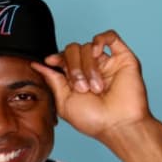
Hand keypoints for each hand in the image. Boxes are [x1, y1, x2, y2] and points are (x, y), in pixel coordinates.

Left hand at [31, 30, 150, 140]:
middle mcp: (91, 69)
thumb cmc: (93, 120)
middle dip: (73, 67)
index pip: (63, 58)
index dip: (56, 58)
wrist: (117, 125)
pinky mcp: (123, 58)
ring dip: (87, 66)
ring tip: (94, 87)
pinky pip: (110, 36)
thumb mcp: (64, 101)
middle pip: (73, 50)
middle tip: (80, 87)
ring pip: (88, 46)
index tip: (50, 62)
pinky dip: (100, 40)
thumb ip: (52, 80)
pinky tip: (97, 53)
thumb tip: (37, 65)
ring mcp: (107, 63)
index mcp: (76, 78)